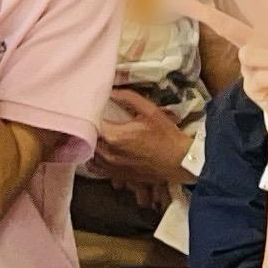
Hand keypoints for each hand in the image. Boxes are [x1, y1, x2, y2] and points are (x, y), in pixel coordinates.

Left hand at [93, 85, 196, 201]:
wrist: (180, 161)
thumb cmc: (165, 135)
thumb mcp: (149, 110)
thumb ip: (127, 98)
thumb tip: (110, 90)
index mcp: (114, 136)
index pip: (89, 123)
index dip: (88, 114)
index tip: (90, 107)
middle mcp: (108, 154)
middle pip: (87, 139)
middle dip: (88, 128)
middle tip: (92, 118)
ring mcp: (111, 168)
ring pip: (90, 154)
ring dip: (91, 143)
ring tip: (95, 133)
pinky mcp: (117, 176)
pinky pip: (96, 167)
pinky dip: (95, 158)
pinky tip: (101, 150)